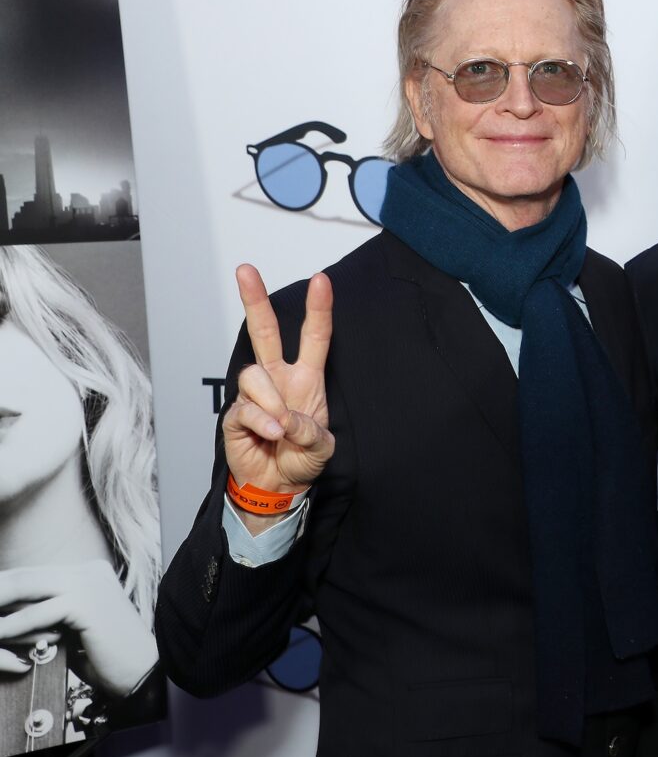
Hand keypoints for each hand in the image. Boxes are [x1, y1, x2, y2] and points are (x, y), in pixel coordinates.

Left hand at [0, 562, 157, 697]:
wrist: (143, 673)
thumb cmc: (106, 657)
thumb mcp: (71, 628)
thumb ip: (46, 615)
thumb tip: (6, 616)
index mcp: (88, 572)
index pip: (33, 575)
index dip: (3, 587)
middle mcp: (89, 571)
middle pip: (25, 576)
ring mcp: (89, 584)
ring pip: (27, 588)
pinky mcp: (87, 604)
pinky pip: (38, 614)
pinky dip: (13, 626)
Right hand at [223, 265, 333, 494]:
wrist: (278, 485)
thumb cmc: (301, 457)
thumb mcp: (322, 447)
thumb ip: (310, 431)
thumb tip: (284, 418)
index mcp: (306, 378)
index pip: (314, 337)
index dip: (318, 308)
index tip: (320, 279)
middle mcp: (279, 378)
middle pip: (265, 331)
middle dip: (255, 299)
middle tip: (245, 270)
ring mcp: (256, 394)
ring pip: (254, 375)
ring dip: (271, 402)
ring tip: (281, 429)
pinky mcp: (235, 413)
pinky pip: (245, 407)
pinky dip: (262, 422)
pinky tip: (270, 435)